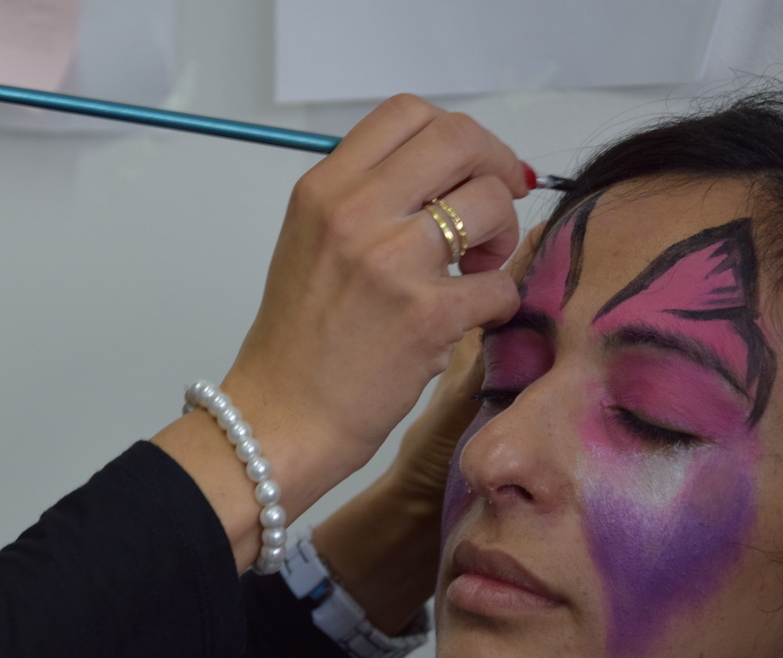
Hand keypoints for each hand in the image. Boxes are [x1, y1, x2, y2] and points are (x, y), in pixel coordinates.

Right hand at [155, 98, 527, 570]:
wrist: (280, 420)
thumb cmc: (297, 343)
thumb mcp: (309, 245)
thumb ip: (366, 200)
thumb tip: (447, 179)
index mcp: (322, 190)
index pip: (407, 112)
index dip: (457, 134)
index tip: (471, 169)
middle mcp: (354, 213)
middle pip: (459, 139)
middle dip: (496, 167)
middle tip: (496, 209)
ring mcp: (391, 263)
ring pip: (492, 204)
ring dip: (502, 236)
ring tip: (476, 271)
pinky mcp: (427, 316)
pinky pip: (499, 286)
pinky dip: (497, 303)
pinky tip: (469, 321)